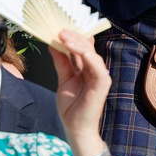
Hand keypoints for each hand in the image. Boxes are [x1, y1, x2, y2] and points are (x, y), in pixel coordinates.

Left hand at [50, 26, 113, 146]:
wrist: (74, 128)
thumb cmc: (71, 107)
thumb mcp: (63, 79)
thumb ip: (61, 62)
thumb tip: (52, 45)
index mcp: (86, 68)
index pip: (82, 47)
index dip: (73, 36)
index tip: (59, 28)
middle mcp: (95, 70)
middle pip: (87, 47)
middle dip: (74, 37)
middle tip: (60, 29)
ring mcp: (100, 76)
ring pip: (92, 54)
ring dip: (79, 44)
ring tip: (64, 36)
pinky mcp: (103, 84)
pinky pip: (97, 67)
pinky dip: (88, 56)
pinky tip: (78, 50)